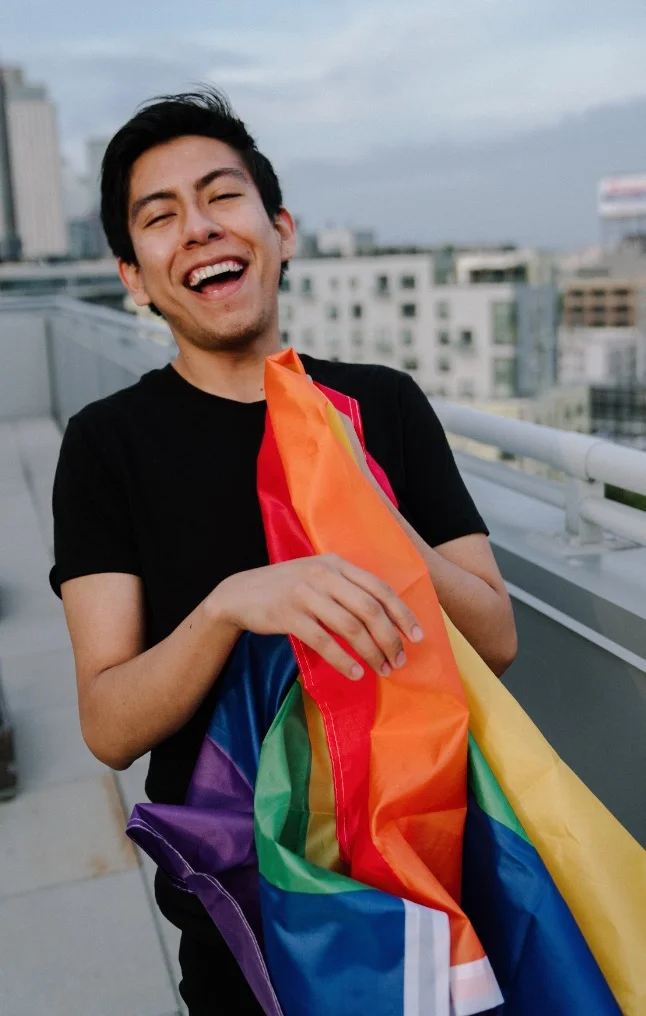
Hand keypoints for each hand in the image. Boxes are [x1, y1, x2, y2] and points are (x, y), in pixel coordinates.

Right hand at [210, 554, 422, 680]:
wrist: (240, 593)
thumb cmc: (286, 588)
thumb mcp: (318, 577)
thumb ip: (347, 588)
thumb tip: (387, 618)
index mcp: (336, 564)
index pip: (379, 588)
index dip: (402, 614)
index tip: (417, 637)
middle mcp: (323, 574)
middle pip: (369, 609)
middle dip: (390, 638)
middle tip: (399, 660)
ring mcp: (305, 593)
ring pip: (350, 627)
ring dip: (371, 652)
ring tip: (382, 670)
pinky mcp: (288, 614)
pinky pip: (324, 641)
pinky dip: (344, 660)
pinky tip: (355, 673)